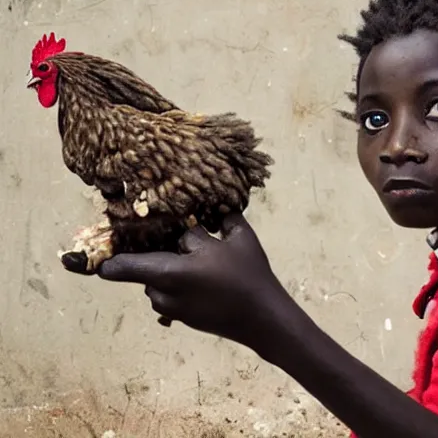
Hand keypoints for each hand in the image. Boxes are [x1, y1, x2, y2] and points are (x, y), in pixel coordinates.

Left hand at [97, 213, 291, 349]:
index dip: (103, 261)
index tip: (83, 257)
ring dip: (173, 269)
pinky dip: (182, 283)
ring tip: (208, 263)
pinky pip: (171, 293)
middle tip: (191, 244)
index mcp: (169, 271)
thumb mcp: (237, 237)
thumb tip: (206, 208)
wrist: (263, 319)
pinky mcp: (183, 319)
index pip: (122, 267)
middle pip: (147, 267)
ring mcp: (173, 309)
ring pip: (160, 280)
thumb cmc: (249, 275)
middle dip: (163, 253)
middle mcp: (163, 292)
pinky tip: (211, 278)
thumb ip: (219, 218)